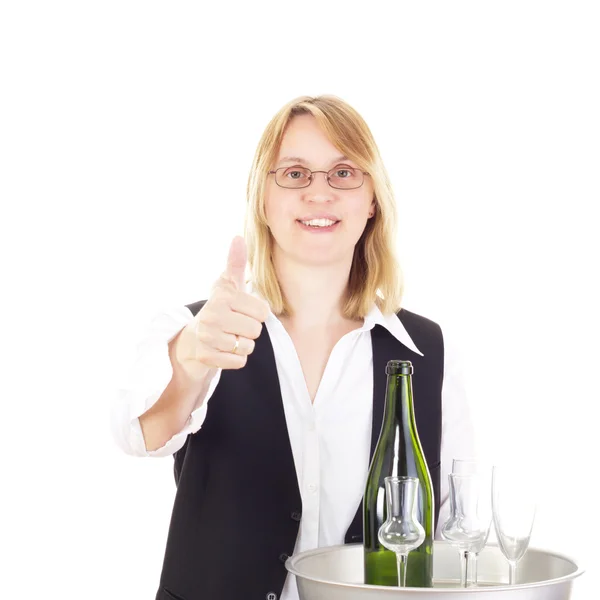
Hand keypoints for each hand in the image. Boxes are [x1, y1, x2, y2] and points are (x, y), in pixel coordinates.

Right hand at [173, 236, 269, 380]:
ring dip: (242, 345)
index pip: (263, 311)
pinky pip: (239, 362)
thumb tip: (238, 238)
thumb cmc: (218, 308)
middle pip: (256, 330)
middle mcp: (212, 316)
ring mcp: (208, 338)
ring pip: (248, 347)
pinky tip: (224, 350)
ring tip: (228, 337)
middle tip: (235, 325)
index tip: (242, 311)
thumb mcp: (227, 284)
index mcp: (222, 297)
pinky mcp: (206, 357)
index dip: (257, 313)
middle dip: (249, 330)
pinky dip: (235, 358)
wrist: (193, 338)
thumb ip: (235, 263)